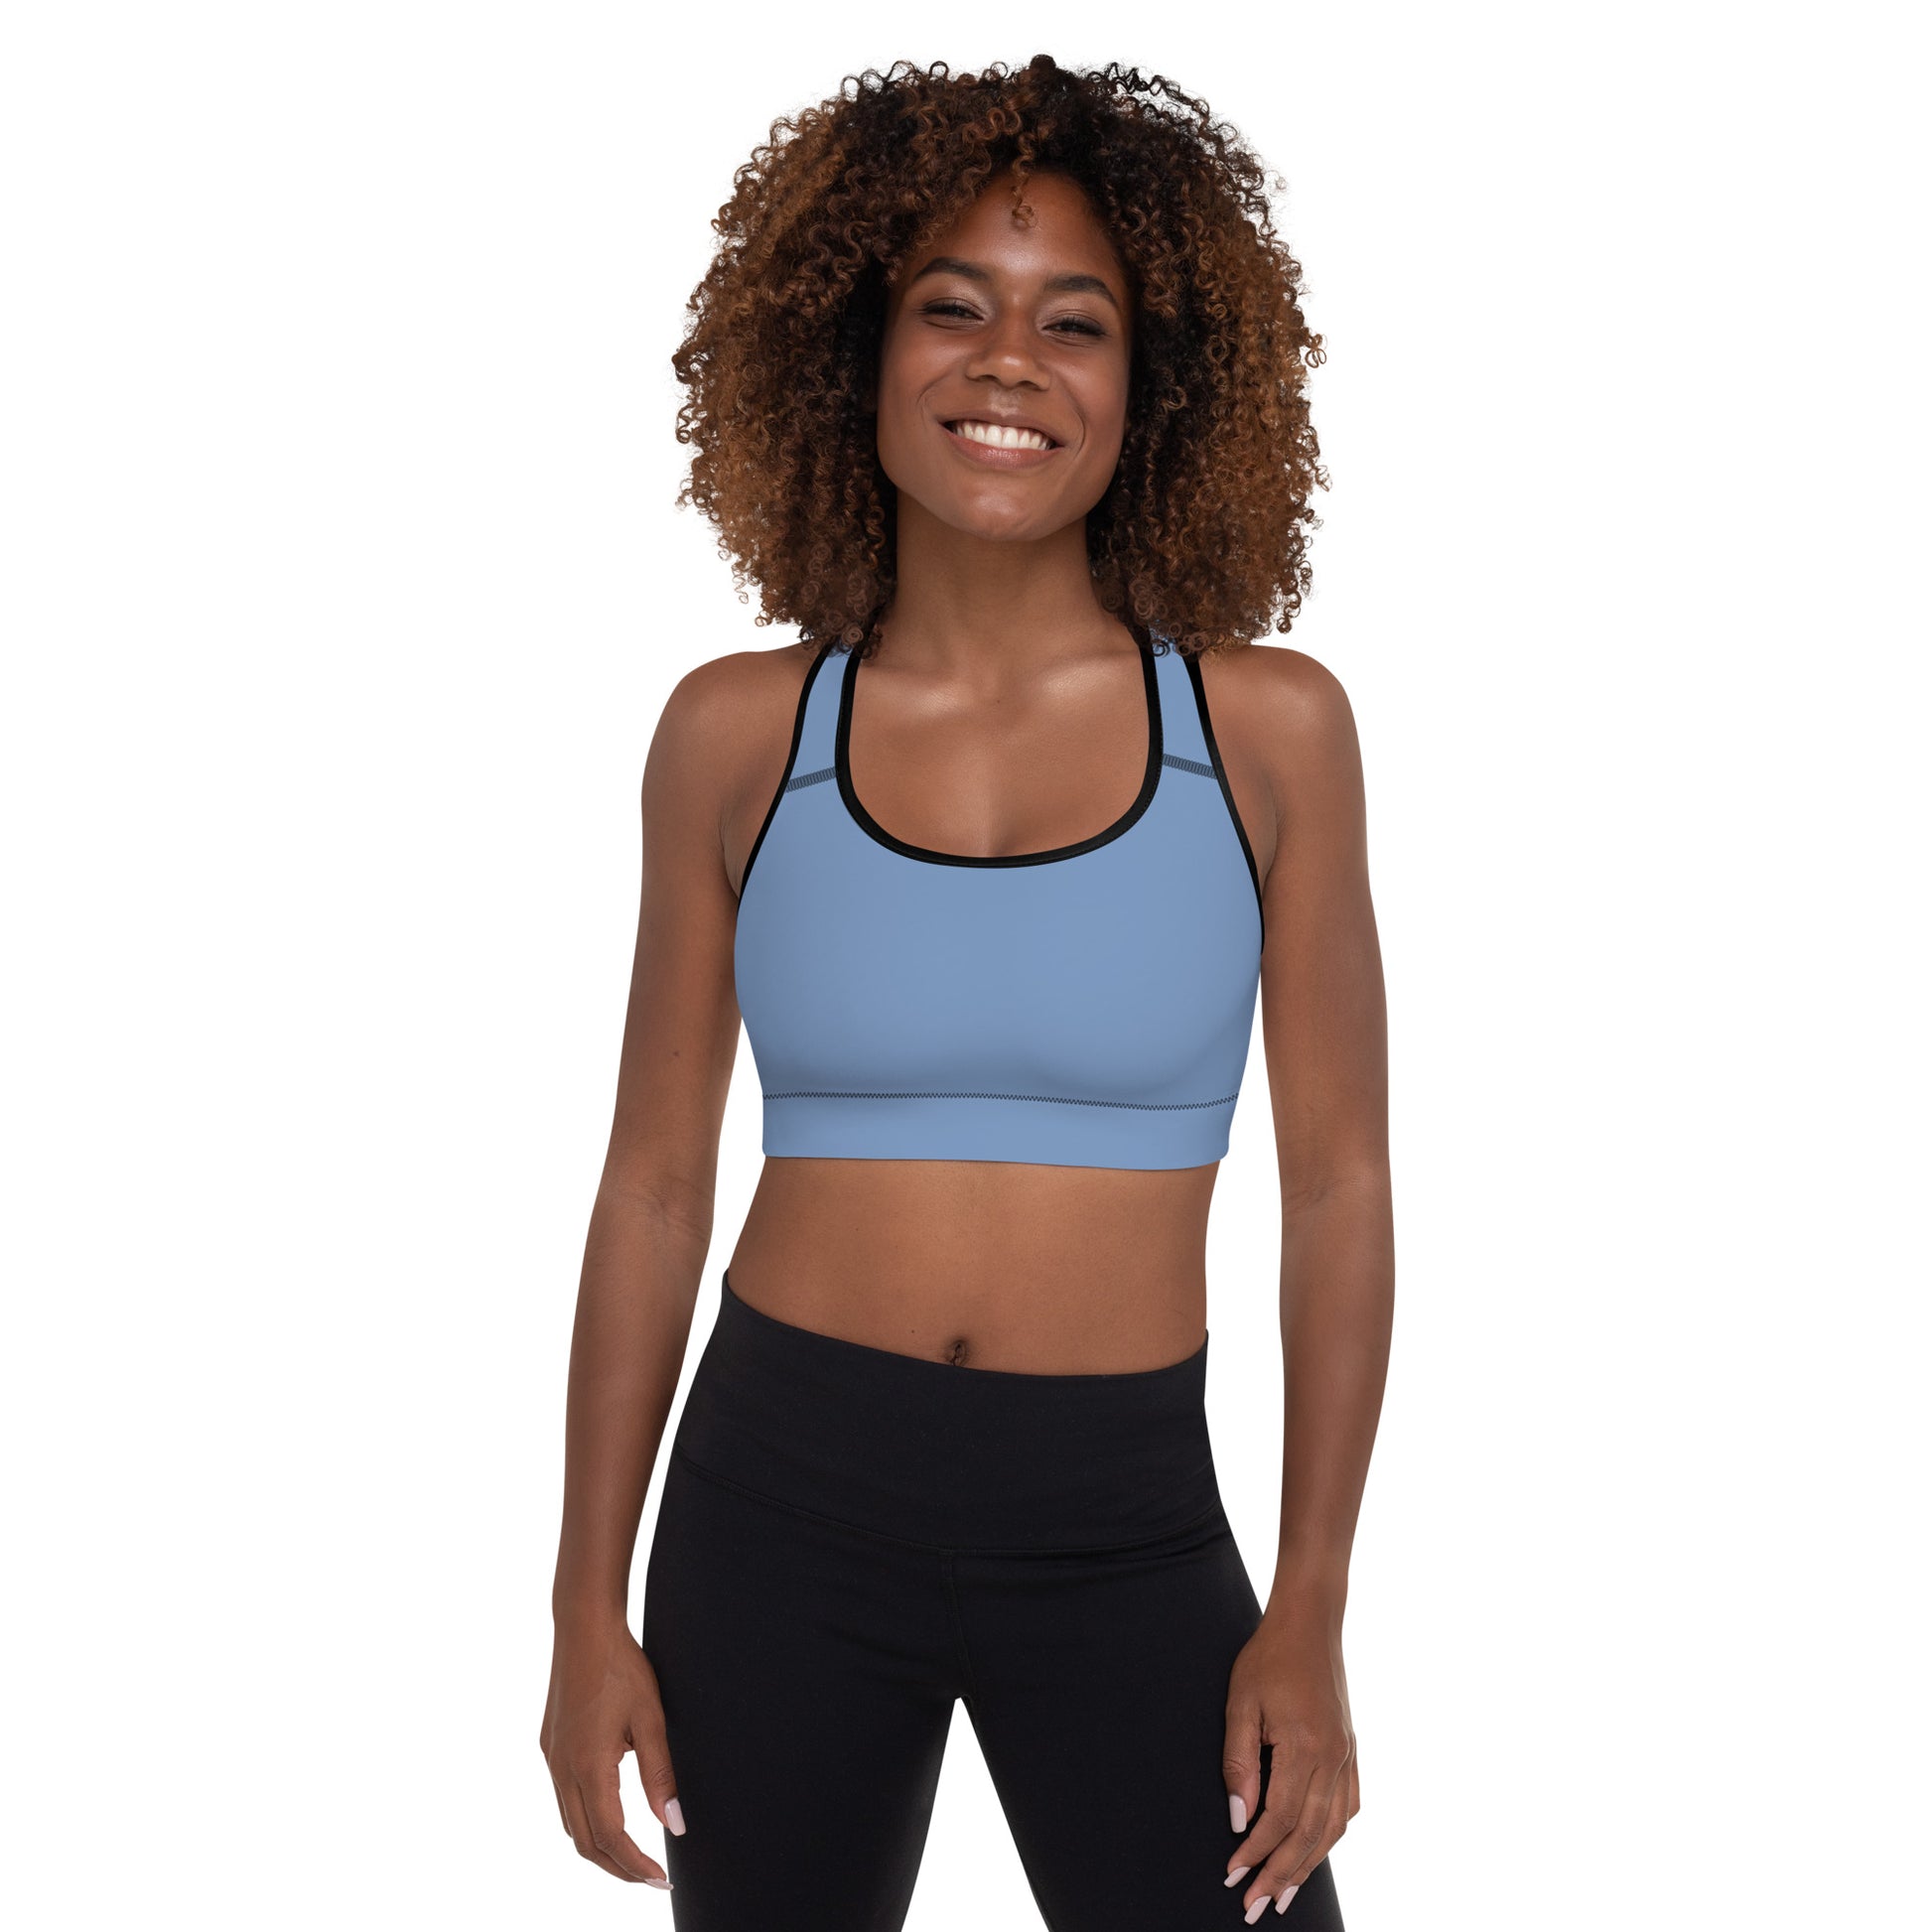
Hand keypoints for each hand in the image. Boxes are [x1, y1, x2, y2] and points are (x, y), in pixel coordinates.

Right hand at [540, 1615, 684, 1889]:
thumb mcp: (651, 1719)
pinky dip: (587, 1820)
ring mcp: (551, 1759)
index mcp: (588, 1765)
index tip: (660, 1878)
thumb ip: (660, 1774)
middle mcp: (562, 1769)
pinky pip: (564, 1799)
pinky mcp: (550, 1746)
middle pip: (584, 1842)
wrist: (584, 1626)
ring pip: (570, 1824)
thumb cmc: (622, 1667)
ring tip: (633, 1856)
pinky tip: (611, 1814)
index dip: (635, 1865)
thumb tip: (673, 1824)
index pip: (610, 1836)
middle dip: (617, 1867)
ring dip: (600, 1847)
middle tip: (650, 1878)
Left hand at [1220, 1610, 1357, 1919]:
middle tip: (1256, 1907)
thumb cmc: (1268, 1657)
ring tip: (1285, 1894)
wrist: (1310, 1623)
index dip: (1255, 1853)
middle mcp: (1334, 1757)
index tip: (1233, 1876)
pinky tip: (1315, 1850)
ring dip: (1308, 1865)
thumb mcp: (1240, 1703)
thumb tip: (1237, 1818)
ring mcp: (1348, 1755)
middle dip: (1281, 1875)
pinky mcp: (1352, 1750)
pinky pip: (1348, 1806)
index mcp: (1305, 1747)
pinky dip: (1331, 1836)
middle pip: (1308, 1835)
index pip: (1278, 1819)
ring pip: (1332, 1828)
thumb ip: (1239, 1763)